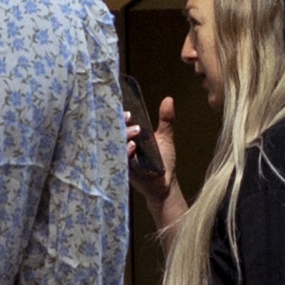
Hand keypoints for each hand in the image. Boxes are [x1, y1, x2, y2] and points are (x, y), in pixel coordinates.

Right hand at [129, 95, 184, 238]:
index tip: (128, 114)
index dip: (122, 117)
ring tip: (134, 135)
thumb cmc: (163, 161)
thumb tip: (169, 99)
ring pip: (116, 144)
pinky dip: (125, 153)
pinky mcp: (123, 169)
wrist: (163, 184)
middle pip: (116, 132)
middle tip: (130, 122)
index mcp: (131, 137)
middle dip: (121, 126)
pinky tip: (132, 148)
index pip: (121, 123)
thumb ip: (165, 120)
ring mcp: (121, 158)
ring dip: (124, 138)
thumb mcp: (164, 138)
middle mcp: (123, 146)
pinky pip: (119, 159)